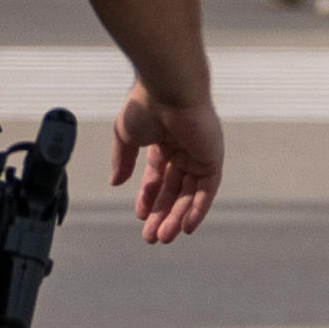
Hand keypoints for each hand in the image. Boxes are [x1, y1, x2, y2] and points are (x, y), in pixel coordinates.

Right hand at [110, 89, 221, 246]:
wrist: (168, 90)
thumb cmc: (144, 105)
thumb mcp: (125, 136)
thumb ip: (122, 160)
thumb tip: (115, 183)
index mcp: (163, 141)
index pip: (157, 176)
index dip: (148, 198)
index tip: (140, 217)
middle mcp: (183, 149)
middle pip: (174, 190)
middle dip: (162, 214)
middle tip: (152, 237)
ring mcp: (199, 155)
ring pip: (189, 194)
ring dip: (177, 216)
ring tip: (164, 237)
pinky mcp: (212, 158)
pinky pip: (207, 190)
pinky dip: (198, 209)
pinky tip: (186, 227)